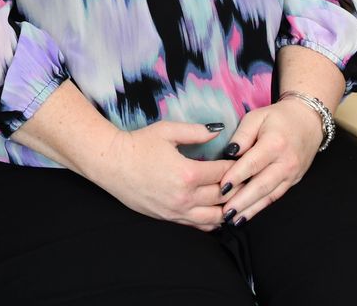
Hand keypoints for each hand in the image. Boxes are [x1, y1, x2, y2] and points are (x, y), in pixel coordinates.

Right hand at [89, 121, 232, 231]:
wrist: (110, 163)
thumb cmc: (137, 144)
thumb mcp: (167, 131)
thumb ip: (196, 131)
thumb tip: (218, 130)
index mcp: (187, 173)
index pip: (224, 173)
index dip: (237, 166)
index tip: (243, 161)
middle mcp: (185, 196)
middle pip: (224, 196)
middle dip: (238, 187)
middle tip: (246, 179)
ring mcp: (177, 211)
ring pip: (215, 217)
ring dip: (228, 207)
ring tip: (235, 197)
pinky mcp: (169, 218)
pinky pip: (199, 226)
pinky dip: (213, 221)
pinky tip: (217, 211)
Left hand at [215, 98, 323, 226]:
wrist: (308, 121)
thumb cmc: (278, 118)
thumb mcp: (257, 117)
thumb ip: (242, 135)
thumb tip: (229, 153)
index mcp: (275, 144)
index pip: (253, 163)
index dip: (236, 176)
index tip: (221, 187)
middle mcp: (286, 162)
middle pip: (261, 185)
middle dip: (242, 200)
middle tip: (225, 212)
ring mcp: (292, 174)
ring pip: (269, 195)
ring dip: (250, 209)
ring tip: (232, 219)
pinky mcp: (293, 181)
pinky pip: (275, 196)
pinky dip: (260, 207)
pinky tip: (247, 215)